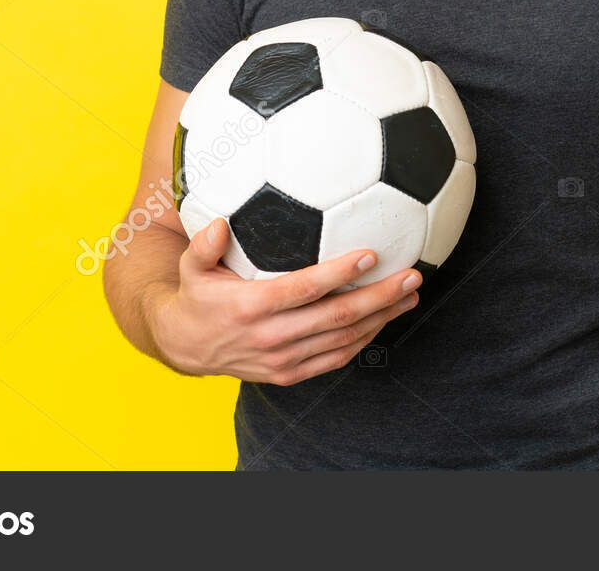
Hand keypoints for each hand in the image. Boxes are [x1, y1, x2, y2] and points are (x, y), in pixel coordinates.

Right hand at [151, 216, 421, 383]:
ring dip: (382, 318)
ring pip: (344, 340)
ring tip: (410, 296)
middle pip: (337, 317)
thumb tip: (219, 224)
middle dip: (380, 297)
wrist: (186, 347)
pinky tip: (384, 319)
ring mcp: (284, 361)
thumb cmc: (197, 296)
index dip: (339, 273)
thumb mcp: (192, 268)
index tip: (371, 255)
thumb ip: (203, 245)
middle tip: (412, 277)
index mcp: (252, 307)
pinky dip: (364, 340)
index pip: (305, 289)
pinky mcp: (290, 375)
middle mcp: (272, 337)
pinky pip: (335, 359)